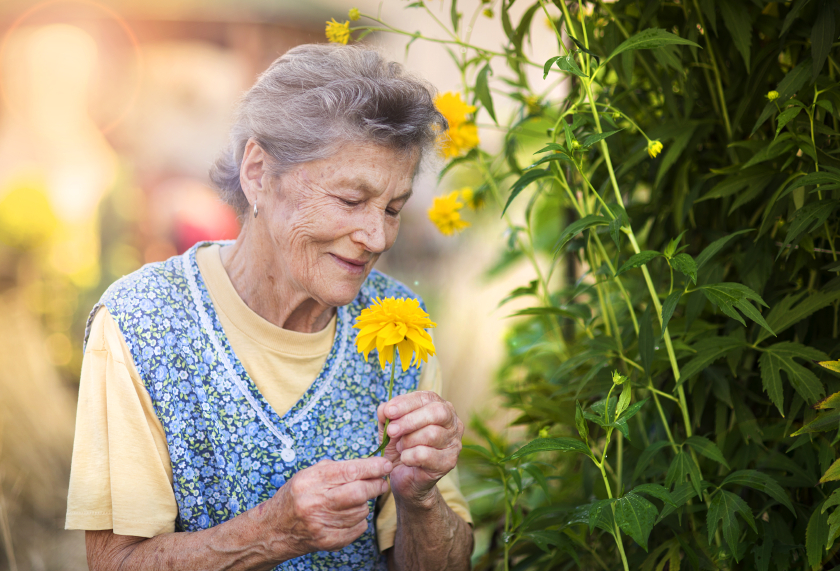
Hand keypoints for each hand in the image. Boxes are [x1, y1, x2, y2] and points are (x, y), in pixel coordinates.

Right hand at [268, 457, 391, 555]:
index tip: (386, 465)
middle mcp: (315, 502)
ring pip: (360, 510)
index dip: (373, 467)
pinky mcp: (327, 541)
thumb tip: (371, 465)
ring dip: (364, 504)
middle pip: (359, 493)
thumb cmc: (296, 496)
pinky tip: (347, 516)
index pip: (350, 471)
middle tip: (381, 482)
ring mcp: (321, 524)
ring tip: (355, 501)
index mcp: (310, 481)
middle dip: (376, 485)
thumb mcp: (309, 475)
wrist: (275, 528)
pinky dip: (359, 521)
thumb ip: (337, 469)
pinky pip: (358, 528)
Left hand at [376, 391, 463, 505]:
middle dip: (410, 420)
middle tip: (391, 431)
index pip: (426, 398)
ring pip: (432, 434)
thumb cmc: (401, 447)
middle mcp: (452, 422)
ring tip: (400, 447)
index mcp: (439, 407)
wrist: (406, 478)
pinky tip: (405, 459)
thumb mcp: (390, 428)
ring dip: (408, 441)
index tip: (388, 411)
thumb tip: (385, 409)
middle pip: (436, 412)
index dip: (406, 403)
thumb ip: (386, 415)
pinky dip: (410, 456)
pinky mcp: (449, 462)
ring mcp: (454, 442)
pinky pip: (427, 455)